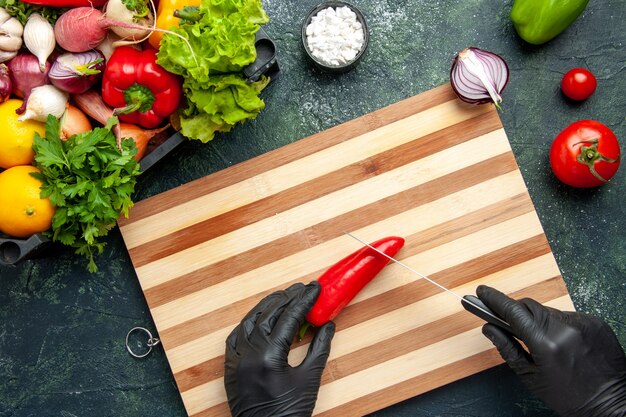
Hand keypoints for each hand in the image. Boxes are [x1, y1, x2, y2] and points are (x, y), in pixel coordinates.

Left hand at [224, 282, 335, 416]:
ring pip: (250, 321)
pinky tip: (258, 317)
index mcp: (270, 356)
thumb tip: (328, 325)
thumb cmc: (291, 412)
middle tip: (302, 289)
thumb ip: (319, 348)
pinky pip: (235, 337)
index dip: (304, 300)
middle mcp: (249, 354)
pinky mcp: (230, 367)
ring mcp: (236, 360)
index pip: (289, 318)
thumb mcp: (310, 380)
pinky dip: (248, 324)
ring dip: (267, 306)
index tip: (315, 288)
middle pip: (269, 314)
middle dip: (287, 298)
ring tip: (283, 296)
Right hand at [477, 285, 625, 416]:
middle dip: (515, 311)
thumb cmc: (570, 396)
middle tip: (505, 320)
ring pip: (548, 311)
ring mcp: (583, 322)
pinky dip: (558, 325)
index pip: (513, 311)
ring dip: (538, 320)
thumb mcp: (531, 377)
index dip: (494, 299)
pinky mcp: (595, 321)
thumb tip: (489, 328)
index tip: (482, 292)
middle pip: (529, 306)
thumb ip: (507, 348)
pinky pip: (567, 316)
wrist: (612, 402)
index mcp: (546, 343)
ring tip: (542, 342)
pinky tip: (563, 343)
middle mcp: (565, 327)